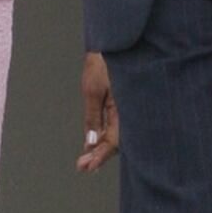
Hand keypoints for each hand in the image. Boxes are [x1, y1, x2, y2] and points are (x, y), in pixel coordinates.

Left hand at [77, 52, 118, 170]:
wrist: (114, 45)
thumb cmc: (104, 64)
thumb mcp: (93, 90)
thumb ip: (93, 117)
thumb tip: (90, 142)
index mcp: (125, 110)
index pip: (113, 141)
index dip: (100, 156)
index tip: (87, 167)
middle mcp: (129, 113)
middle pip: (116, 142)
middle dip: (99, 155)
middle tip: (82, 167)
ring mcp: (127, 110)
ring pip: (116, 136)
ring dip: (101, 148)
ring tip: (85, 161)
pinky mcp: (123, 106)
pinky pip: (116, 126)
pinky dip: (105, 135)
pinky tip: (94, 143)